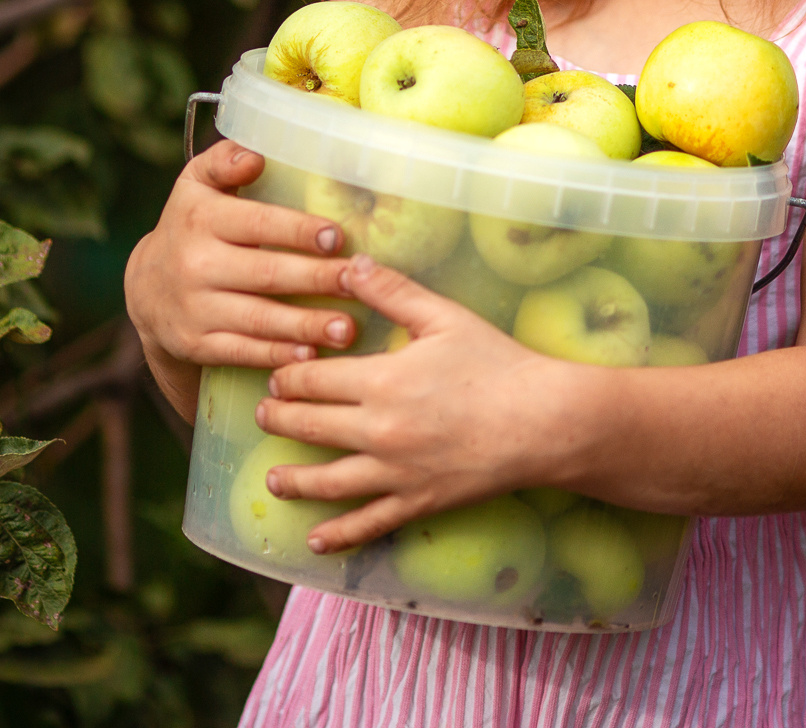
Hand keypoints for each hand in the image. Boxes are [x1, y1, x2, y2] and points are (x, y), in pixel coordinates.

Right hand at [124, 140, 360, 398]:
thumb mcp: (196, 183)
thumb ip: (225, 161)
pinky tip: (309, 356)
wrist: (145, 288)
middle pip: (266, 273)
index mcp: (200, 218)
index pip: (256, 223)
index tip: (337, 237)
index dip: (297, 231)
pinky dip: (275, 355)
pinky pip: (240, 351)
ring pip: (258, 318)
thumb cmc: (192, 223)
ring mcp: (194, 307)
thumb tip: (256, 157)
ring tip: (347, 327)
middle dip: (317, 278)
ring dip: (306, 325)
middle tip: (358, 281)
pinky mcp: (195, 343)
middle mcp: (194, 263)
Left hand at [253, 254, 578, 552]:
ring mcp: (395, 473)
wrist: (541, 420)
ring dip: (293, 479)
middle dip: (280, 418)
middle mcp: (378, 431)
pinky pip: (368, 524)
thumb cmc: (497, 362)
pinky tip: (315, 541)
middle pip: (310, 426)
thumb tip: (349, 264)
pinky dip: (337, 535)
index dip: (288, 375)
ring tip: (272, 478)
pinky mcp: (417, 502)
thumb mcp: (443, 316)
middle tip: (265, 413)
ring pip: (327, 482)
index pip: (313, 379)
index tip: (277, 372)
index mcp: (380, 381)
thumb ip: (392, 290)